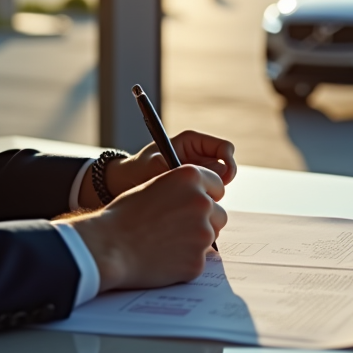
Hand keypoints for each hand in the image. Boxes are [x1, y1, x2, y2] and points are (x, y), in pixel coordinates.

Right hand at [58, 165, 226, 290]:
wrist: (108, 247)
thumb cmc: (124, 216)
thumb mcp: (154, 187)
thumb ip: (181, 190)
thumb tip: (201, 197)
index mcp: (190, 177)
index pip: (217, 185)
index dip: (206, 195)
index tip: (197, 204)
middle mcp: (202, 201)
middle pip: (219, 213)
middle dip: (205, 221)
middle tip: (180, 229)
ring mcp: (202, 232)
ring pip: (211, 236)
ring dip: (196, 241)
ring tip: (166, 243)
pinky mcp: (198, 260)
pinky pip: (199, 260)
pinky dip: (185, 262)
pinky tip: (163, 259)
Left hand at [105, 130, 236, 198]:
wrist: (123, 185)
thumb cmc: (137, 169)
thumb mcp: (154, 166)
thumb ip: (181, 170)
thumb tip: (210, 177)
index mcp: (193, 142)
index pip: (225, 149)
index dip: (229, 162)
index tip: (224, 178)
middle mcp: (200, 158)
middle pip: (227, 171)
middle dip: (217, 184)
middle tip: (201, 195)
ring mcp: (199, 176)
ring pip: (219, 188)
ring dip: (207, 197)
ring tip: (184, 202)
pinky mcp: (195, 192)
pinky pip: (209, 200)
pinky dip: (202, 206)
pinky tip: (185, 210)